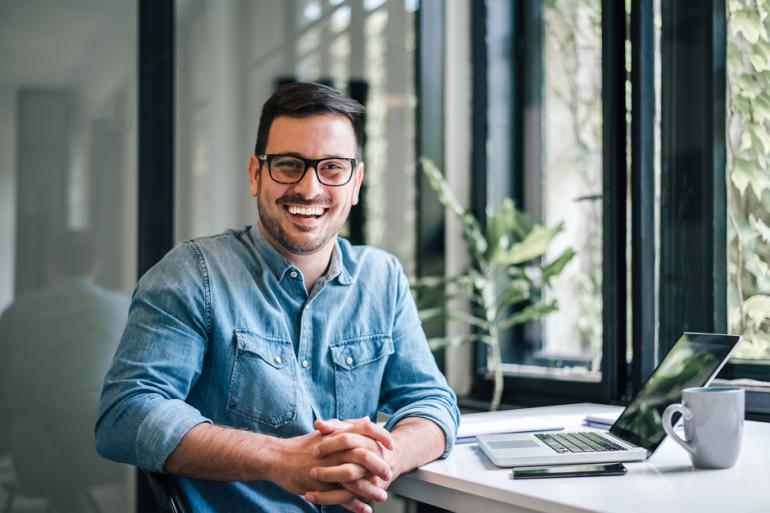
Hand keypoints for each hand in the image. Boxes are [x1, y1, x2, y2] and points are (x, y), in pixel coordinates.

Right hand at [266, 427, 390, 511]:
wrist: (277, 458)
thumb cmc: (303, 446)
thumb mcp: (326, 432)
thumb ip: (347, 426)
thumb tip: (367, 420)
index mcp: (337, 435)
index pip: (365, 430)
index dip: (381, 437)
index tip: (392, 446)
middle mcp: (334, 450)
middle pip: (364, 456)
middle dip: (379, 466)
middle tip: (389, 474)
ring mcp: (327, 468)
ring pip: (354, 479)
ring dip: (370, 489)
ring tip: (381, 496)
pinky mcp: (319, 486)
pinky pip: (340, 497)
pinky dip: (353, 504)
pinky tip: (364, 509)